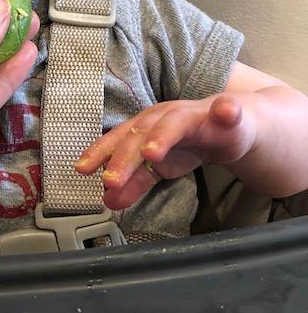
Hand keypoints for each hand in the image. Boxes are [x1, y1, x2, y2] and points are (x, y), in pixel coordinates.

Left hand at [75, 94, 256, 208]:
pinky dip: (226, 110)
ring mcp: (195, 115)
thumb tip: (107, 201)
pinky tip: (226, 111)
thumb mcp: (158, 167)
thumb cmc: (187, 144)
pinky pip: (227, 110)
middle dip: (125, 157)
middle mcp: (164, 116)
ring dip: (162, 136)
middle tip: (112, 180)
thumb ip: (134, 182)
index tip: (82, 170)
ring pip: (175, 122)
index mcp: (144, 127)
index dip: (99, 153)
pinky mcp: (227, 115)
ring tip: (151, 153)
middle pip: (140, 133)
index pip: (117, 139)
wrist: (230, 129)